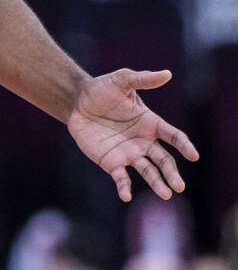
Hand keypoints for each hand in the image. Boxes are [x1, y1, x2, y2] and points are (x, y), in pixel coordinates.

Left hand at [66, 68, 198, 201]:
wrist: (76, 103)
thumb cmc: (102, 90)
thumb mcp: (121, 81)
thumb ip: (142, 79)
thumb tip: (166, 74)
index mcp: (151, 123)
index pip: (173, 136)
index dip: (184, 146)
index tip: (193, 155)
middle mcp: (144, 141)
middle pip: (164, 160)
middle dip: (172, 173)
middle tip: (179, 186)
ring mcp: (129, 153)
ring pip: (148, 171)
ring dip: (156, 183)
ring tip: (165, 194)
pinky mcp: (112, 162)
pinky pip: (121, 177)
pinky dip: (124, 187)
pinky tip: (125, 196)